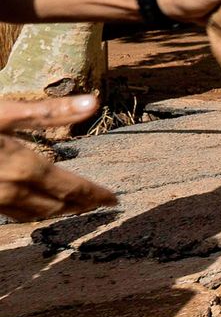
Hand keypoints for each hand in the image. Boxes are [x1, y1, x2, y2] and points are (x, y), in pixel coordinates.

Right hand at [0, 96, 116, 220]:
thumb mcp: (5, 112)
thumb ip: (50, 112)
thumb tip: (92, 103)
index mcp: (25, 167)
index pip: (72, 187)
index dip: (95, 194)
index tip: (114, 200)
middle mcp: (11, 191)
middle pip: (55, 205)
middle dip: (80, 205)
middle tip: (99, 204)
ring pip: (32, 214)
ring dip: (57, 210)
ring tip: (74, 205)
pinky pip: (13, 213)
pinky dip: (31, 210)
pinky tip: (35, 202)